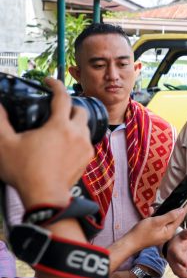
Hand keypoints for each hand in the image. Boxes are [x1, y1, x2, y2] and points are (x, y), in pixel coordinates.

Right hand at [0, 77, 92, 207]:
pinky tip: (65, 143)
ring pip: (84, 126)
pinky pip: (86, 141)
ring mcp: (85, 146)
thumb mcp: (5, 144)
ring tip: (59, 127)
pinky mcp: (88, 158)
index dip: (56, 85)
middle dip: (69, 105)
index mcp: (59, 125)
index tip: (49, 81)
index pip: (62, 97)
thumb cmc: (25, 172)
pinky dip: (77, 138)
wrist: (45, 197)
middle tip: (56, 108)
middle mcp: (77, 133)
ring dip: (74, 122)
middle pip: (80, 109)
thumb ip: (1, 122)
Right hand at [128, 207, 186, 250]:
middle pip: (173, 219)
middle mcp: (167, 233)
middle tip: (177, 200)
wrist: (129, 242)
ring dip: (163, 212)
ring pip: (165, 219)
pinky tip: (151, 210)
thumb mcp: (157, 222)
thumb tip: (181, 210)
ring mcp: (160, 233)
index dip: (183, 209)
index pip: (179, 218)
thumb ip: (170, 216)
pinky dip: (155, 216)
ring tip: (162, 204)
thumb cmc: (142, 232)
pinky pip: (157, 222)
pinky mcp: (154, 232)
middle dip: (174, 209)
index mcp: (169, 231)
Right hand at [166, 229, 186, 277]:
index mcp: (173, 250)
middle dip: (183, 274)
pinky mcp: (178, 267)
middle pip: (176, 268)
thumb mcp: (184, 234)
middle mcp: (172, 259)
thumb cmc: (180, 238)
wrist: (172, 243)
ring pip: (179, 272)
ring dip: (185, 277)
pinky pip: (182, 273)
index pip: (177, 256)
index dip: (181, 261)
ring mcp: (174, 264)